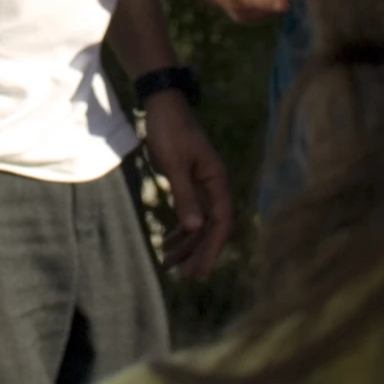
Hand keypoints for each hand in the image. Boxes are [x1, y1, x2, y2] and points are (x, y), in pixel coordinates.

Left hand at [141, 94, 233, 278]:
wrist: (162, 104)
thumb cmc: (169, 130)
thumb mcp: (174, 164)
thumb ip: (184, 195)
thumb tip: (194, 229)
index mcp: (216, 180)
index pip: (221, 223)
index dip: (212, 249)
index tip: (200, 271)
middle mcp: (213, 185)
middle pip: (211, 228)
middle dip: (199, 253)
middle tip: (186, 278)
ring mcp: (202, 184)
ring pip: (199, 223)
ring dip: (186, 245)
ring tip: (169, 266)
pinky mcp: (189, 182)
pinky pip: (189, 213)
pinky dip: (179, 230)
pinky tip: (167, 243)